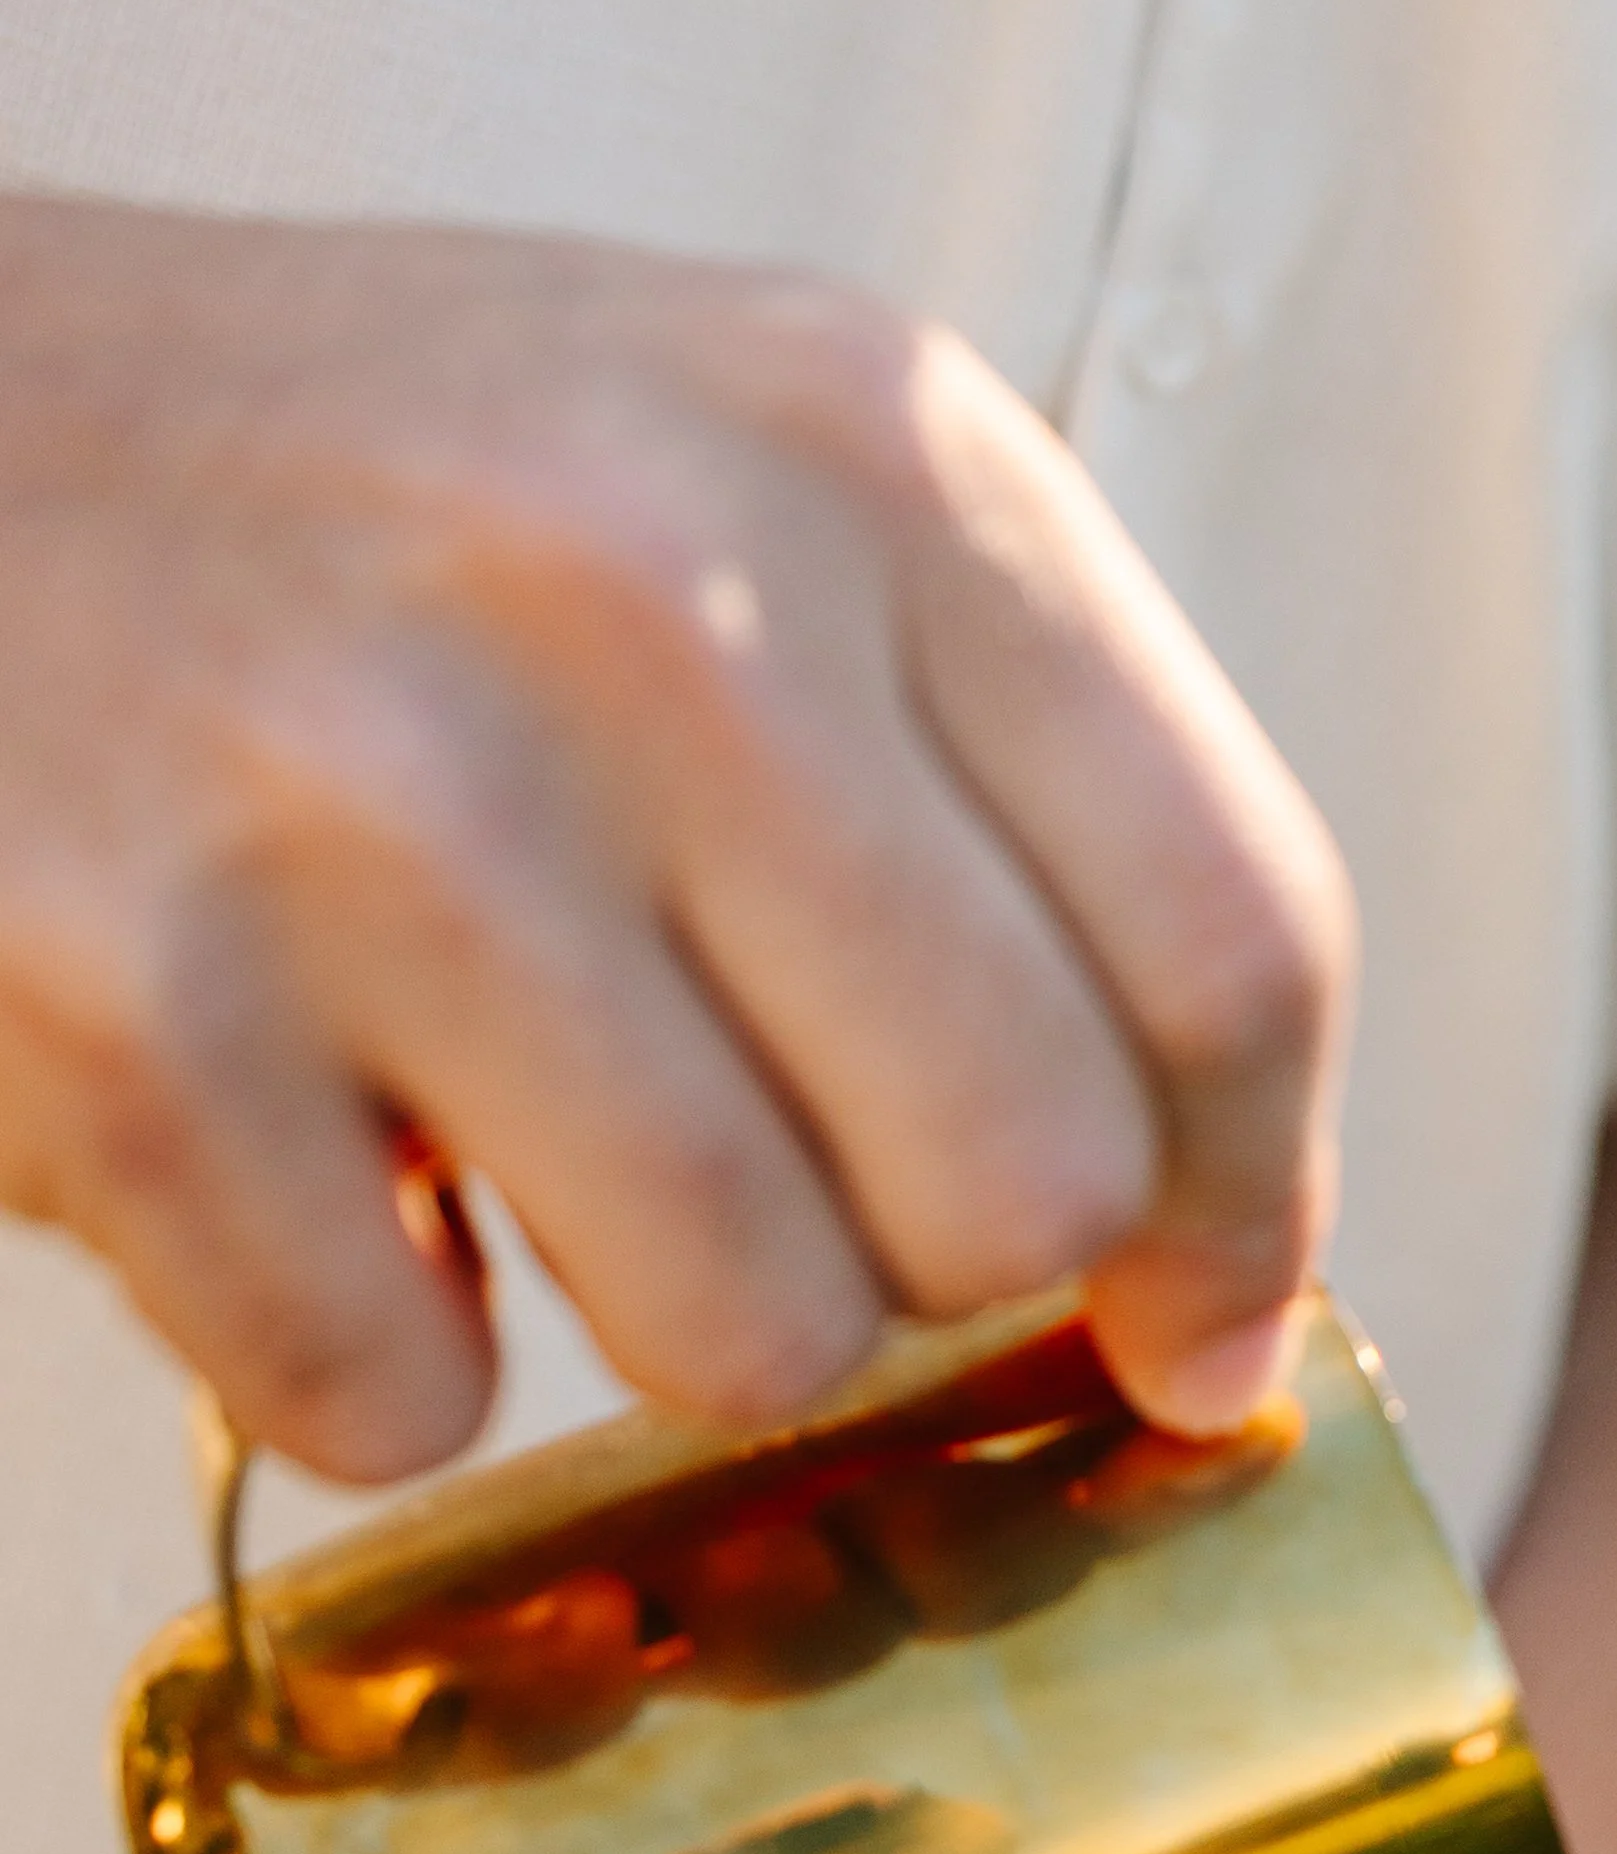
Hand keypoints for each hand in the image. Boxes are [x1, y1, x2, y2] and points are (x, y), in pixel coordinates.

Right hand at [0, 198, 1349, 1478]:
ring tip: (504, 1129)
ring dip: (642, 1311)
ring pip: (754, 1336)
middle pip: (1021, 1190)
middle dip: (908, 1257)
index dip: (1248, 1212)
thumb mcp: (742, 515)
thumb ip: (1007, 829)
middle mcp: (656, 597)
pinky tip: (297, 1163)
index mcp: (869, 453)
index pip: (1229, 941)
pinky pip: (406, 1400)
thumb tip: (1207, 1291)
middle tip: (752, 1156)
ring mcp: (382, 799)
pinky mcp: (131, 1003)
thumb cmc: (362, 519)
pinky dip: (357, 1353)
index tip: (1198, 1336)